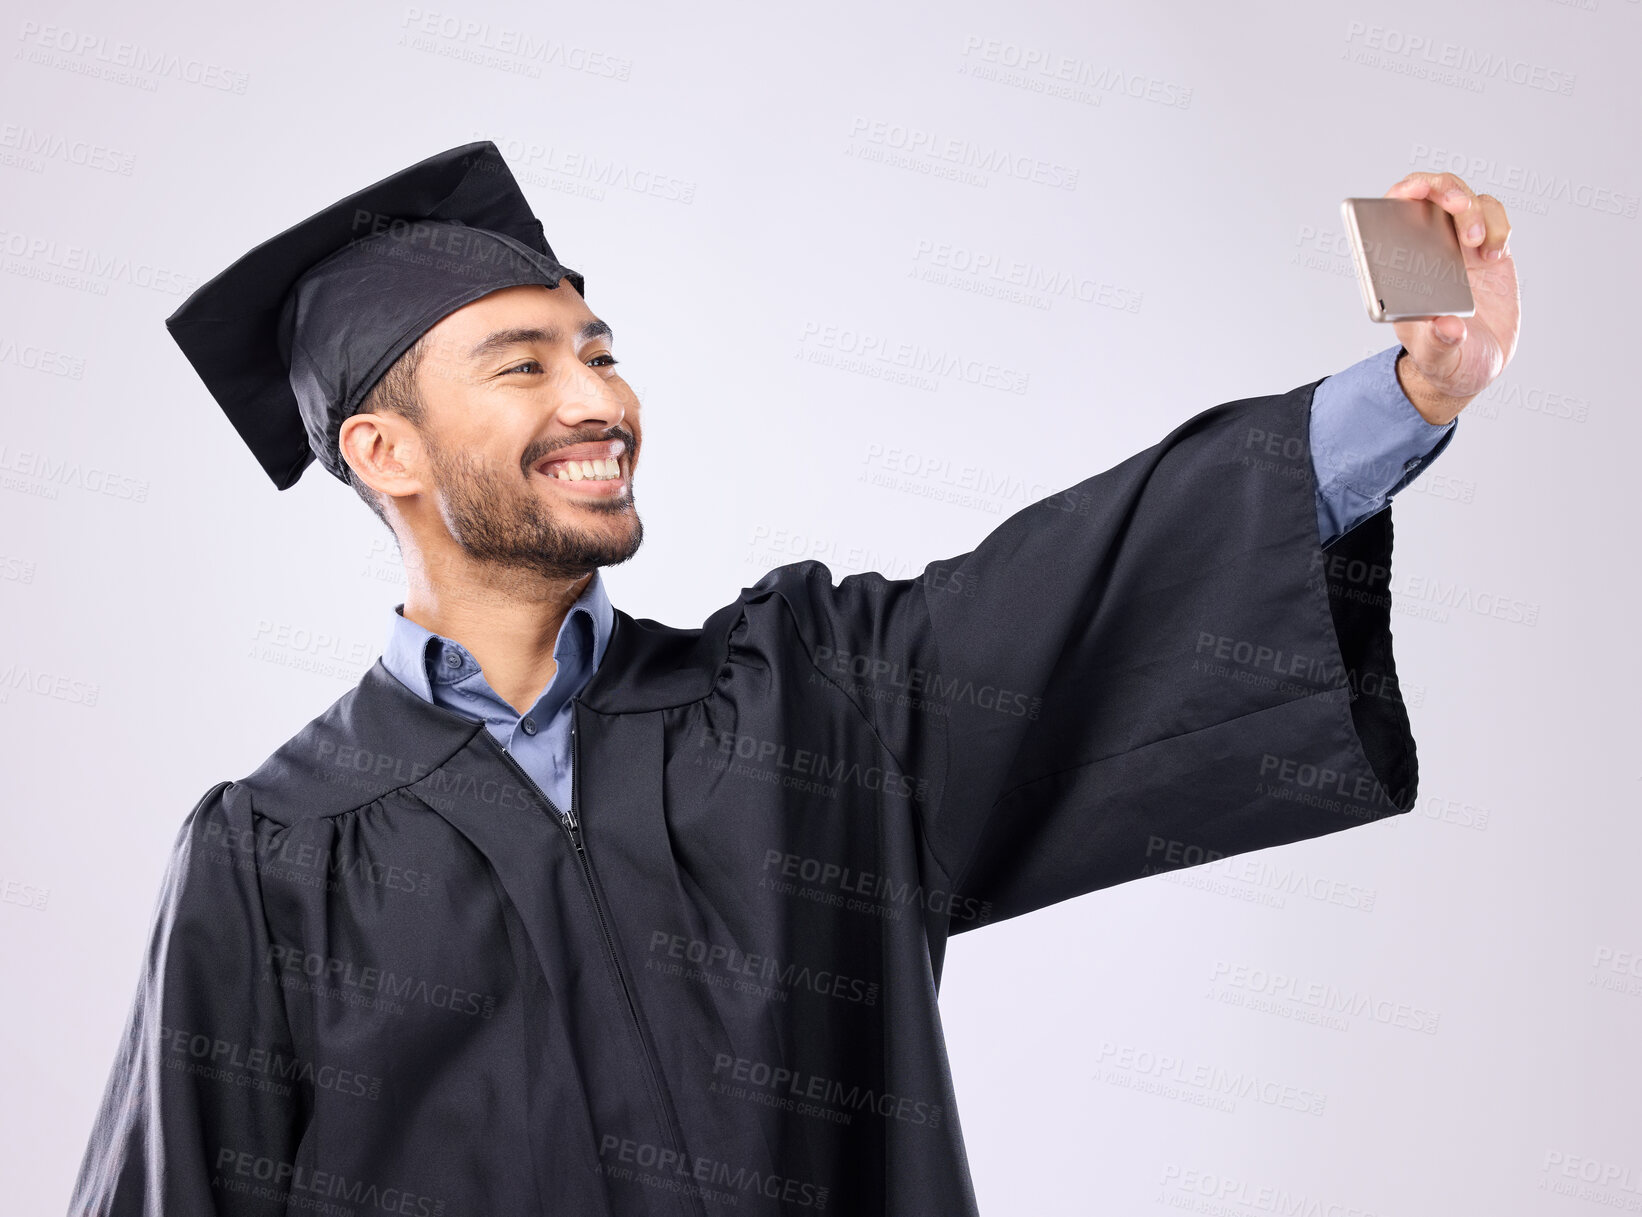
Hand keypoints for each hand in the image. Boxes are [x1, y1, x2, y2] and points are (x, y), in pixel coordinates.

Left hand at [1382, 172, 1521, 424]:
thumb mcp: (1441, 360)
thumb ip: (1439, 344)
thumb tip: (1446, 326)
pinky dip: (1498, 224)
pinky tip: (1495, 252)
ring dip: (1474, 212)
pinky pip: (1493, 216)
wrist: (1476, 365)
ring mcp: (1457, 247)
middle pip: (1429, 195)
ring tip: (1479, 245)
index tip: (1410, 193)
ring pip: (1464, 200)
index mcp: (1399, 271)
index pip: (1389, 216)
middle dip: (1443, 189)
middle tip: (1459, 206)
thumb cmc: (1446, 361)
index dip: (1399, 195)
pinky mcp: (1488, 249)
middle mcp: (1425, 251)